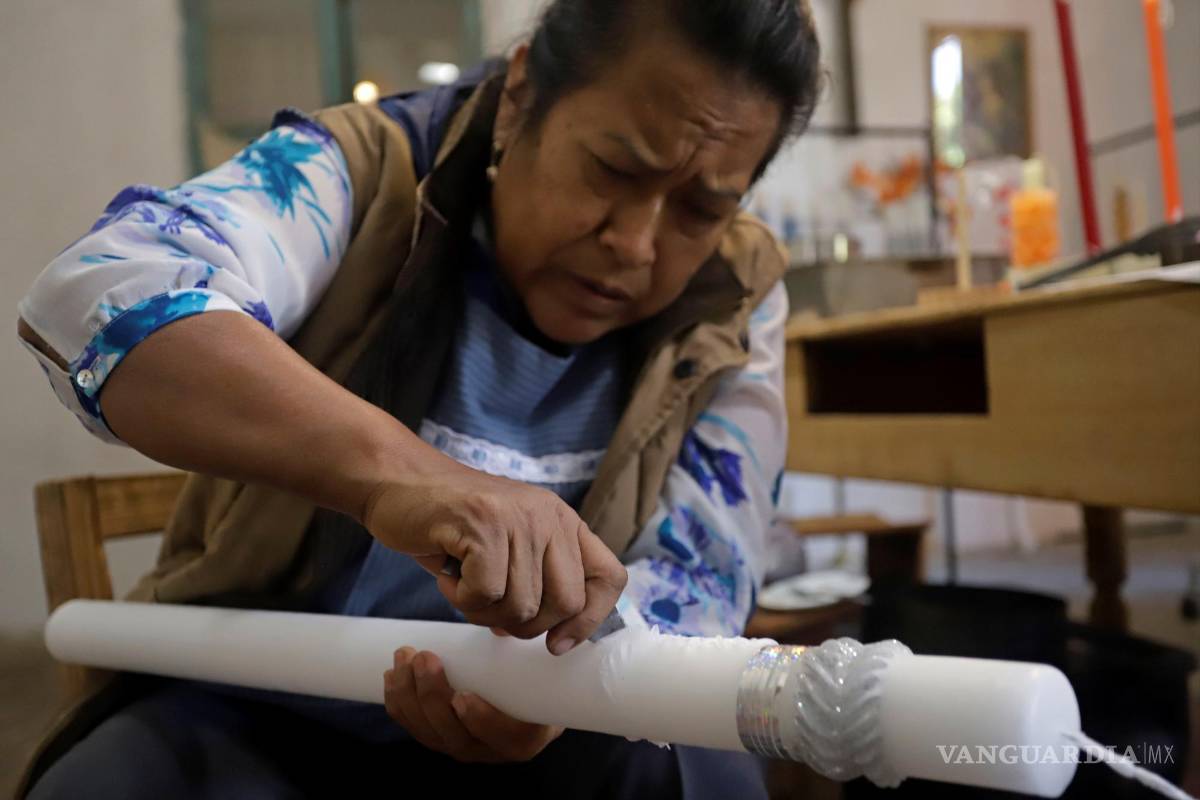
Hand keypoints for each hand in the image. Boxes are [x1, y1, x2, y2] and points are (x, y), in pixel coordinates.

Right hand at [362, 461, 626, 653]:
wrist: (398, 483)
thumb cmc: (451, 526)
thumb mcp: (509, 548)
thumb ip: (537, 583)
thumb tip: (557, 639)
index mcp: (564, 522)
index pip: (609, 577)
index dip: (589, 620)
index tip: (556, 644)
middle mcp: (550, 516)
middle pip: (566, 603)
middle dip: (525, 625)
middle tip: (490, 606)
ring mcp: (518, 518)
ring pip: (522, 606)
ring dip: (484, 612)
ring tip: (463, 582)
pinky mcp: (484, 524)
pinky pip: (486, 594)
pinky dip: (461, 599)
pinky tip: (449, 575)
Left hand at [385, 647, 563, 762]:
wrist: (530, 695)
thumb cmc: (540, 677)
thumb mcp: (543, 666)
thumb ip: (530, 646)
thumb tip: (499, 627)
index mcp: (524, 739)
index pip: (503, 738)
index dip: (480, 721)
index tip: (463, 696)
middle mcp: (490, 750)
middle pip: (454, 735)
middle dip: (432, 696)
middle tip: (425, 658)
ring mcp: (463, 746)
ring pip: (429, 732)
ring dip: (409, 696)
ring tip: (404, 657)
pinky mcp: (441, 738)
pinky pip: (415, 728)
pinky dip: (399, 705)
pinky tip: (392, 677)